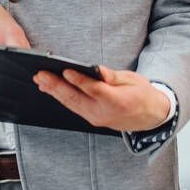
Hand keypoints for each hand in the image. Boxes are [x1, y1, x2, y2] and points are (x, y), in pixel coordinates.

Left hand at [33, 65, 170, 131]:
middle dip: (57, 86)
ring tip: (40, 79)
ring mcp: (96, 118)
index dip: (80, 81)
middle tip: (41, 74)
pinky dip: (60, 98)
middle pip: (77, 99)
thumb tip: (97, 70)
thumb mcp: (133, 80)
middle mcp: (104, 113)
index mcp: (119, 102)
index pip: (95, 90)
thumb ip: (113, 76)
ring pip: (71, 104)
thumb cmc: (142, 94)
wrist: (150, 117)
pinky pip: (73, 108)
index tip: (65, 70)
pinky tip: (49, 89)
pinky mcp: (92, 119)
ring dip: (54, 92)